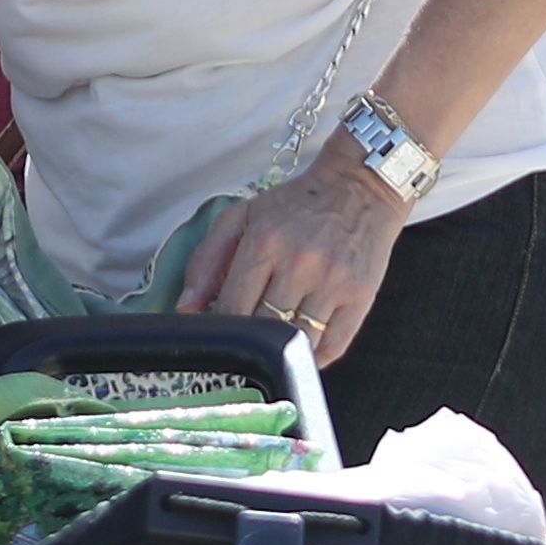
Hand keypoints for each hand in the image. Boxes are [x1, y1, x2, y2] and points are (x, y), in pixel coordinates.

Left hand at [186, 151, 405, 361]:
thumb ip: (207, 259)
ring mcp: (333, 282)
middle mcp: (300, 264)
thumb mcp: (243, 216)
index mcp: (265, 242)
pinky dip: (316, 357)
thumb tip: (184, 308)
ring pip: (298, 342)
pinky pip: (334, 345)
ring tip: (277, 340)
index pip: (232, 307)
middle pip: (264, 328)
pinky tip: (305, 347)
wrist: (360, 187)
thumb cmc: (298, 204)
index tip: (225, 327)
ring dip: (284, 348)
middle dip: (253, 336)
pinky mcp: (361, 295)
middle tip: (250, 333)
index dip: (223, 326)